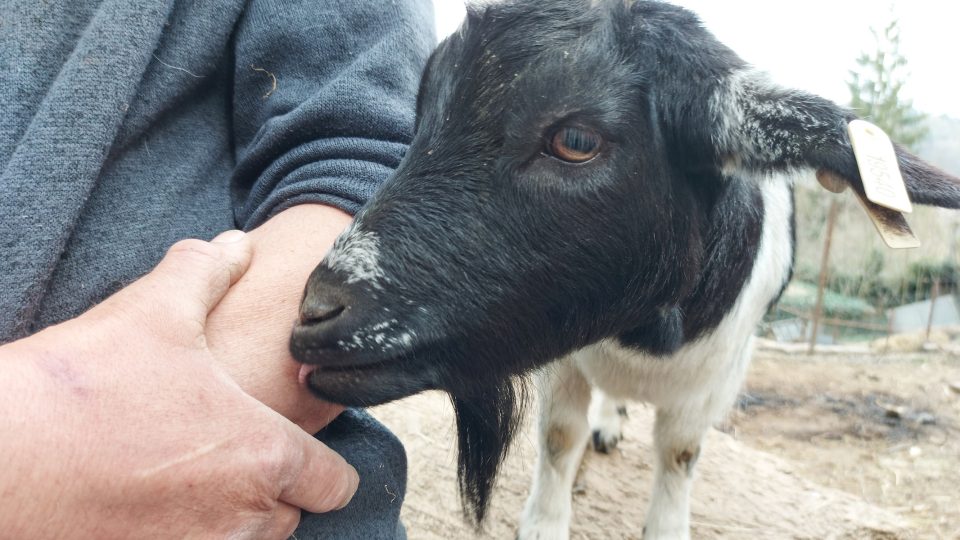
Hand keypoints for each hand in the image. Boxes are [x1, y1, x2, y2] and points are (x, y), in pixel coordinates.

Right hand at [0, 232, 357, 538]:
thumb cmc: (84, 386)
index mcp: (264, 455)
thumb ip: (206, 273)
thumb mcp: (154, 311)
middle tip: (234, 449)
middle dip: (275, 486)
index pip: (335, 483)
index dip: (322, 464)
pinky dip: (188, 535)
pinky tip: (153, 500)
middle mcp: (242, 518)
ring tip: (192, 472)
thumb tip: (235, 245)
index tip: (296, 444)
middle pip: (292, 514)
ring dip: (233, 514)